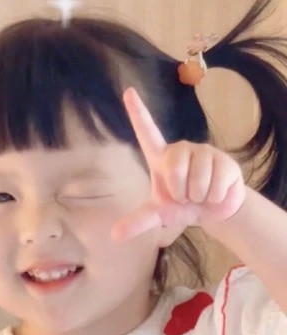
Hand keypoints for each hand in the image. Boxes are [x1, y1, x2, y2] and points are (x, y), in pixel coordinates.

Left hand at [111, 87, 246, 242]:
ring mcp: (204, 152)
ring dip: (198, 196)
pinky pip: (216, 183)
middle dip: (180, 192)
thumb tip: (115, 236)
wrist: (213, 210)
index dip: (138, 112)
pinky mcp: (224, 160)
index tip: (128, 91)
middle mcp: (181, 149)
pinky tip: (216, 191)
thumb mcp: (158, 214)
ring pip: (197, 179)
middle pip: (174, 170)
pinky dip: (214, 197)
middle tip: (186, 194)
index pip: (147, 132)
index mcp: (161, 158)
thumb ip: (138, 222)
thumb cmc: (181, 206)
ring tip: (201, 193)